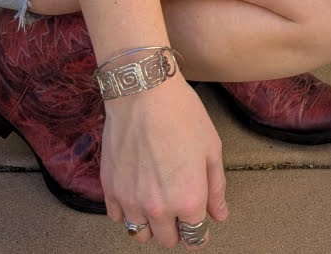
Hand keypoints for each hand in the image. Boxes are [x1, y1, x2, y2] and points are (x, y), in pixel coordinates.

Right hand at [100, 74, 228, 247]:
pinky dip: (126, 212)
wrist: (144, 91)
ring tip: (155, 203)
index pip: (195, 237)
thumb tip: (219, 215)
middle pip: (167, 240)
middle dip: (176, 229)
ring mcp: (131, 200)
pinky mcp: (110, 189)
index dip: (199, 230)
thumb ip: (215, 187)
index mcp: (189, 200)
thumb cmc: (181, 113)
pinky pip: (117, 217)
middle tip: (177, 208)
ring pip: (140, 234)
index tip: (197, 223)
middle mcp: (159, 208)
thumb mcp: (211, 147)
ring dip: (150, 225)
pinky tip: (135, 192)